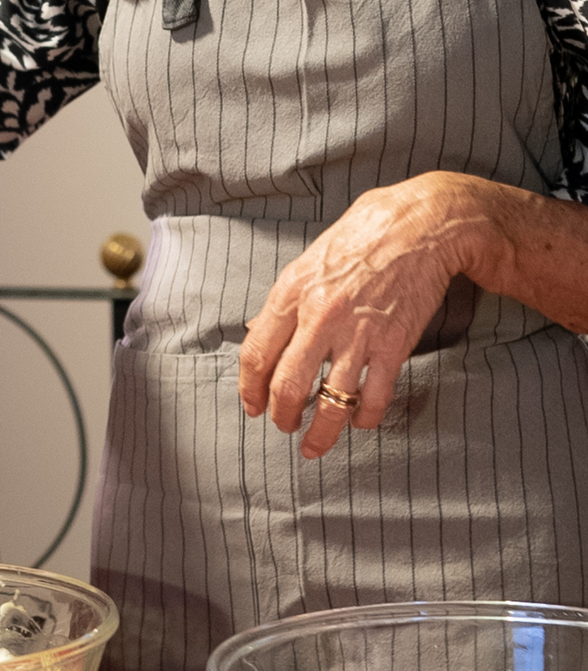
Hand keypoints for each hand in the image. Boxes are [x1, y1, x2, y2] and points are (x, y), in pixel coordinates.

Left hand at [239, 174, 486, 457]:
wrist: (420, 226)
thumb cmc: (362, 236)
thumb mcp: (308, 260)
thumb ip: (282, 300)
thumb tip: (255, 329)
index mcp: (291, 293)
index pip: (256, 354)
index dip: (250, 389)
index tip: (253, 406)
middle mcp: (319, 317)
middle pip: (287, 386)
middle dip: (281, 415)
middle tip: (283, 425)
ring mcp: (357, 334)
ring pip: (330, 402)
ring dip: (319, 432)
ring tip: (314, 444)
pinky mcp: (393, 346)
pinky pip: (374, 398)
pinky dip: (364, 419)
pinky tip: (360, 422)